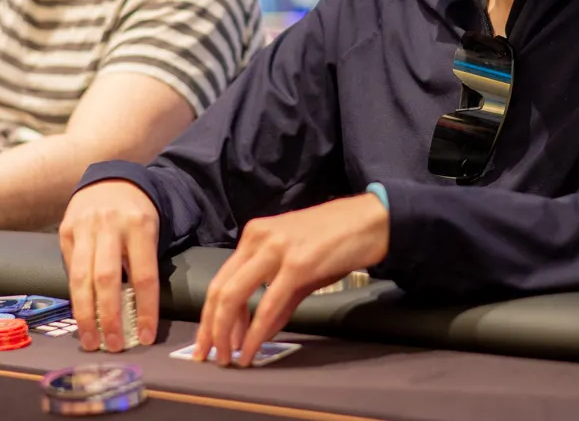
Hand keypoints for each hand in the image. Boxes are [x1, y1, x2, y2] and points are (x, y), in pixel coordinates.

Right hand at [59, 180, 160, 352]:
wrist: (111, 180)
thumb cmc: (136, 214)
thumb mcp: (151, 231)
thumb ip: (143, 265)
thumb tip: (135, 314)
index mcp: (140, 226)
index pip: (144, 275)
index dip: (145, 309)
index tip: (145, 336)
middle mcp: (110, 225)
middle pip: (107, 279)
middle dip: (109, 316)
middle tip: (112, 345)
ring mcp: (84, 227)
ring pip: (81, 277)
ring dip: (85, 314)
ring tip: (91, 339)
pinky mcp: (66, 230)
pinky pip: (69, 269)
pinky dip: (75, 294)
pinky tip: (80, 313)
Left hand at [195, 194, 388, 366]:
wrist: (372, 220)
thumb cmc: (338, 241)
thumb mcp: (301, 267)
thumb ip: (280, 297)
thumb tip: (263, 331)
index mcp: (255, 235)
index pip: (220, 280)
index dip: (209, 315)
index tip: (206, 341)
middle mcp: (258, 239)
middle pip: (220, 290)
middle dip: (211, 328)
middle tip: (209, 356)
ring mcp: (276, 250)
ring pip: (235, 296)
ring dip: (228, 333)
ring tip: (230, 358)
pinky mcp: (297, 264)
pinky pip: (268, 304)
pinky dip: (256, 331)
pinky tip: (252, 349)